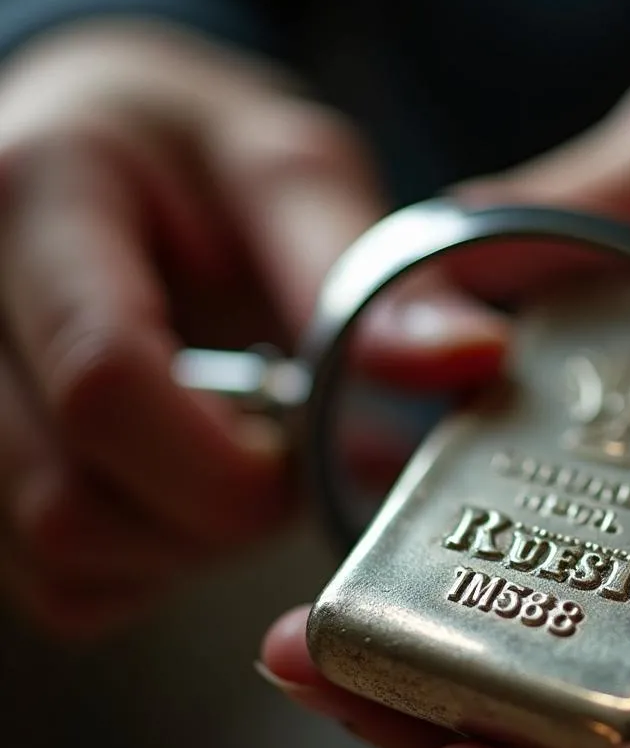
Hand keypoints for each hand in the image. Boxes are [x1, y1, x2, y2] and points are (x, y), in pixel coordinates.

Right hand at [0, 23, 505, 637]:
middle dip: (213, 516)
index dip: (229, 461)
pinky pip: (60, 587)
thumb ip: (361, 272)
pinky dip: (145, 567)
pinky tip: (177, 490)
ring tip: (226, 459)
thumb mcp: (285, 171)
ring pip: (60, 554)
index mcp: (39, 203)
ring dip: (181, 544)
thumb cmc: (191, 159)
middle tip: (275, 453)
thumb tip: (469, 358)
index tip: (298, 449)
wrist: (98, 161)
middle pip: (71, 502)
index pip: (105, 384)